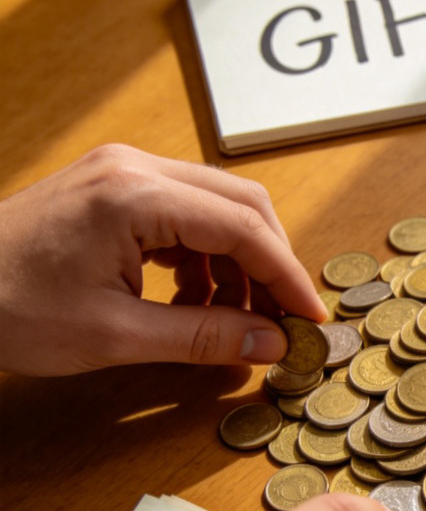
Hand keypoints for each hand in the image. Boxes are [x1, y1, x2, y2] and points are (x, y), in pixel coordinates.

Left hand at [0, 144, 326, 374]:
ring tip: (233, 319)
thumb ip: (203, 337)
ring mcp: (123, 172)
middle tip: (283, 319)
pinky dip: (206, 257)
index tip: (311, 318)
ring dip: (239, 263)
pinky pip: (186, 214)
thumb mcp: (114, 335)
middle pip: (242, 205)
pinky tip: (194, 299)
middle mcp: (136, 168)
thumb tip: (271, 343)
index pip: (244, 229)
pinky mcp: (114, 188)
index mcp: (136, 195)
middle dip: (271, 264)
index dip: (287, 277)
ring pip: (218, 208)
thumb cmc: (6, 309)